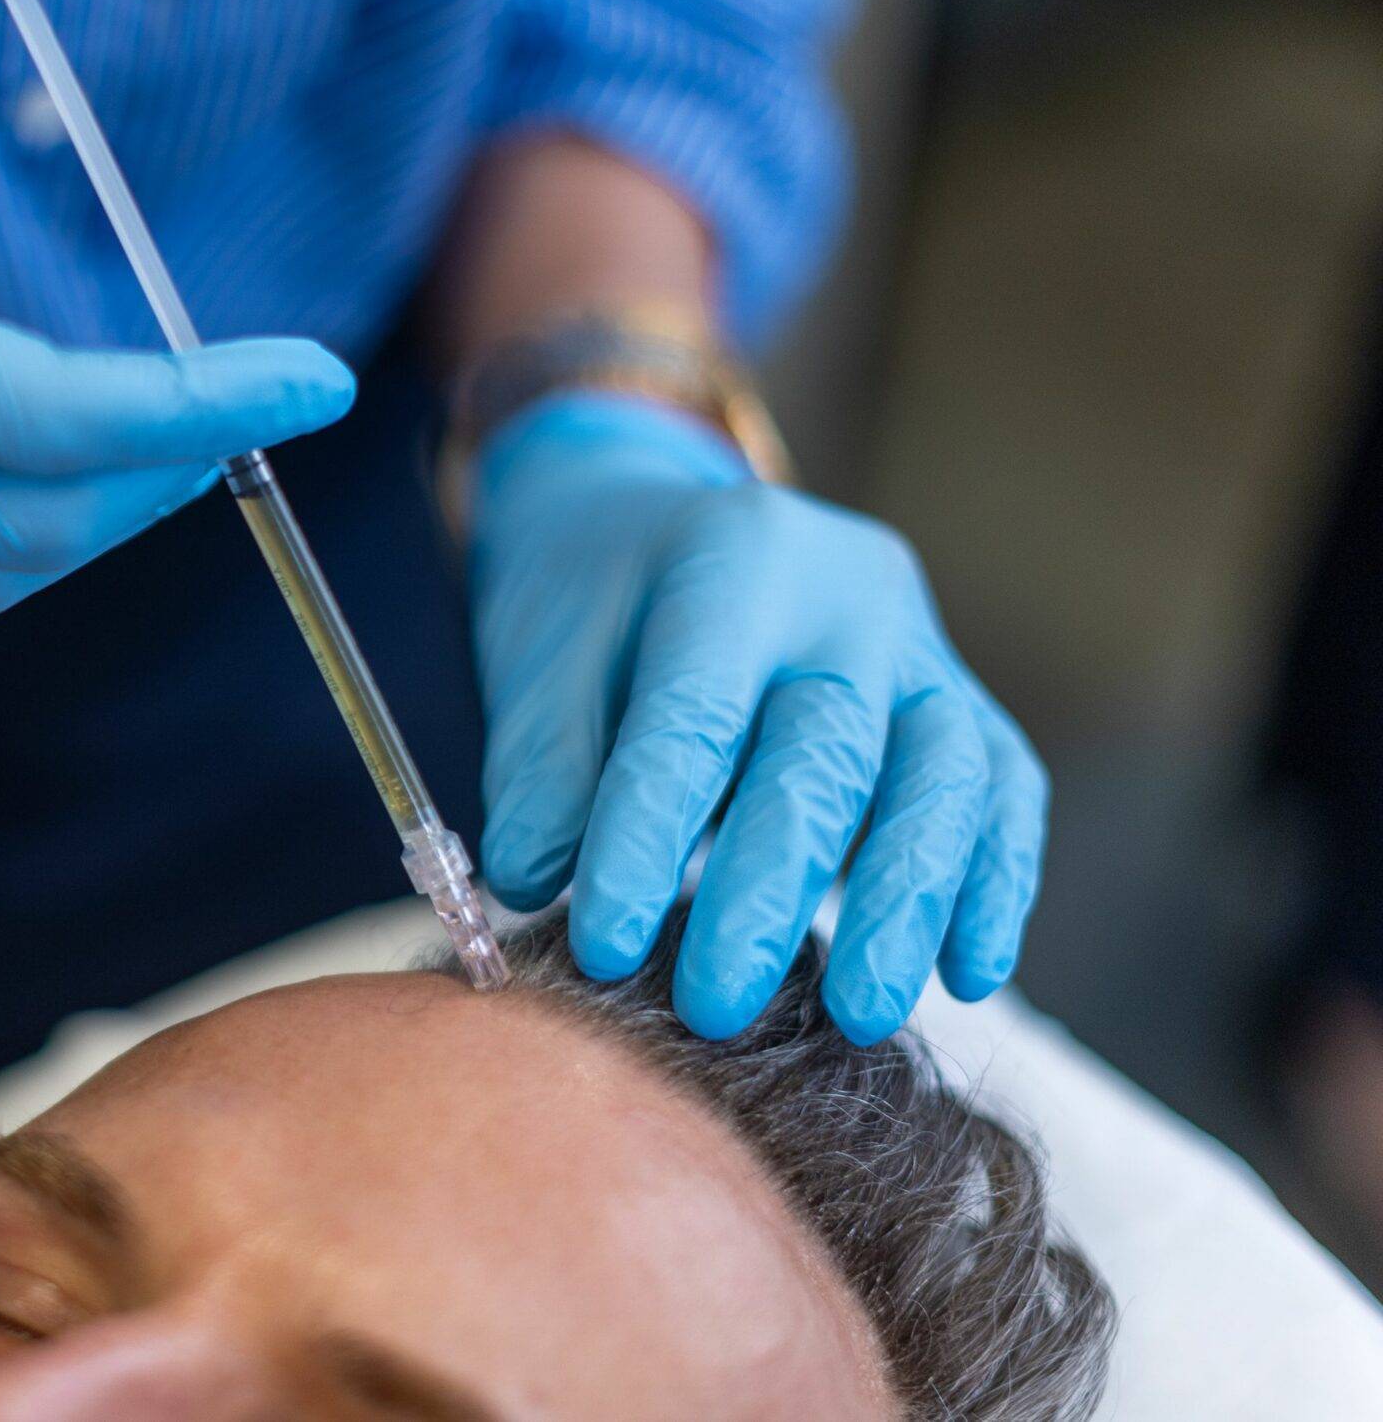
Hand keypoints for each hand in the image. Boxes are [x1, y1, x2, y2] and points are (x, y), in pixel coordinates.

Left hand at [468, 391, 1042, 1042]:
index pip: (694, 717)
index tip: (606, 949)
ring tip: (859, 1018)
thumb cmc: (592, 601)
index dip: (648, 837)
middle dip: (772, 890)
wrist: (658, 523)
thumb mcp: (538, 653)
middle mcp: (847, 593)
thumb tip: (537, 878)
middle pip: (827, 752)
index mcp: (731, 558)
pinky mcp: (961, 700)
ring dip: (906, 905)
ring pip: (945, 775)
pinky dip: (995, 884)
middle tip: (716, 1007)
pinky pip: (1004, 791)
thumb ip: (539, 762)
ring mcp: (920, 646)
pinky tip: (966, 976)